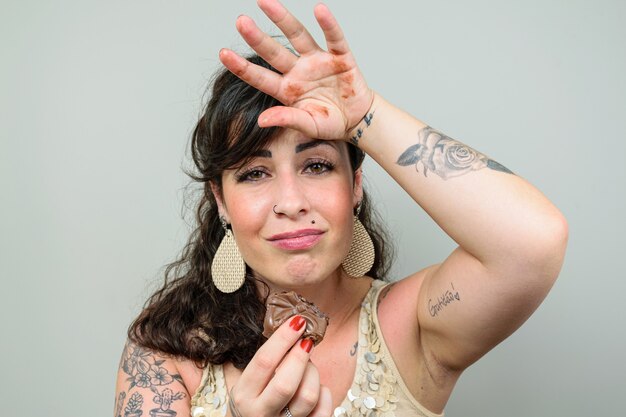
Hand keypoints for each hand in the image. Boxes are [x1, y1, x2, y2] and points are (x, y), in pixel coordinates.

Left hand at [219, 0, 372, 140]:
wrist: (357, 120)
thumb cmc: (330, 123)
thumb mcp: (308, 126)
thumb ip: (287, 119)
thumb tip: (262, 121)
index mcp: (287, 89)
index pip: (260, 77)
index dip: (242, 66)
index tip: (223, 54)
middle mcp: (299, 71)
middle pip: (274, 51)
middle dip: (257, 37)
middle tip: (240, 21)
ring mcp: (318, 61)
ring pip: (298, 36)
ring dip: (283, 19)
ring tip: (266, 3)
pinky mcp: (340, 57)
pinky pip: (333, 39)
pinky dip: (328, 25)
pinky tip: (319, 10)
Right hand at [228, 315, 332, 416]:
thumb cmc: (253, 400)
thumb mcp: (249, 382)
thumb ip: (268, 362)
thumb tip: (294, 328)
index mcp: (244, 394)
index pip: (264, 361)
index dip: (283, 338)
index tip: (298, 321)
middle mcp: (259, 412)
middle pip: (286, 383)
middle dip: (301, 357)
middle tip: (306, 343)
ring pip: (307, 397)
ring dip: (313, 374)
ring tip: (308, 367)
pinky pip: (322, 411)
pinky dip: (324, 394)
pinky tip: (317, 387)